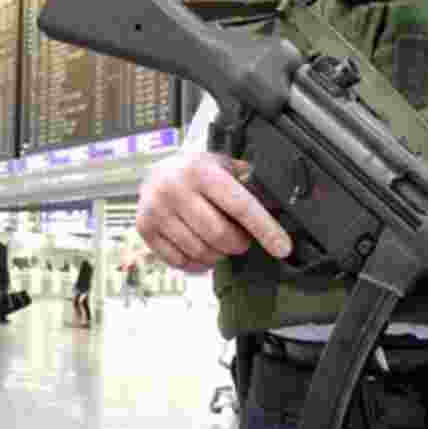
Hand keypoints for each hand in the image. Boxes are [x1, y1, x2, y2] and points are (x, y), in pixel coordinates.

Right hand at [136, 151, 291, 272]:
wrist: (154, 172)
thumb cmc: (197, 172)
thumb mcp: (222, 165)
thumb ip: (248, 183)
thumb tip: (278, 205)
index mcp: (201, 171)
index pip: (240, 205)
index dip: (265, 229)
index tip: (283, 249)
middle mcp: (175, 189)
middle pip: (219, 235)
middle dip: (238, 244)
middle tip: (240, 239)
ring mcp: (156, 210)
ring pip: (200, 252)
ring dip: (217, 255)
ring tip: (218, 242)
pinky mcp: (144, 229)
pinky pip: (179, 261)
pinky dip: (197, 263)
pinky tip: (200, 249)